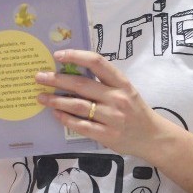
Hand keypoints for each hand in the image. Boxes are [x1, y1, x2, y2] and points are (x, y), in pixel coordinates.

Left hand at [35, 49, 181, 157]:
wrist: (152, 136)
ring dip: (56, 100)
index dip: (76, 56)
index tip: (58, 55)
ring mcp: (112, 117)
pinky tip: (56, 114)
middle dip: (56, 79)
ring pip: (78, 105)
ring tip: (41, 97)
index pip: (97, 62)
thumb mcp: (127, 91)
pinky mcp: (107, 134)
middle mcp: (117, 98)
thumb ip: (105, 84)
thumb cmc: (136, 111)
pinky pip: (81, 125)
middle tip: (39, 77)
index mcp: (122, 83)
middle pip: (81, 84)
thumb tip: (73, 73)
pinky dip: (66, 118)